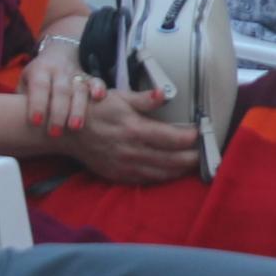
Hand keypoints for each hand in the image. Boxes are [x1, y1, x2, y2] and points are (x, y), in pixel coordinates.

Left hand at [21, 42, 96, 138]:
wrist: (60, 51)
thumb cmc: (38, 77)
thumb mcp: (25, 81)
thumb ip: (21, 99)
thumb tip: (15, 122)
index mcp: (39, 70)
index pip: (39, 86)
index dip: (37, 103)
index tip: (36, 122)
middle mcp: (58, 71)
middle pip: (60, 90)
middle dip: (58, 112)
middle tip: (55, 133)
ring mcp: (75, 73)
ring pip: (79, 89)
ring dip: (78, 108)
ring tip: (75, 127)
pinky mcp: (89, 77)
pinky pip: (96, 80)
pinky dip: (98, 88)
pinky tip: (99, 98)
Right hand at [69, 84, 203, 184]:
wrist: (70, 133)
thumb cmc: (97, 110)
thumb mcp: (119, 97)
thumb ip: (144, 99)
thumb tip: (163, 94)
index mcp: (134, 129)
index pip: (171, 138)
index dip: (190, 137)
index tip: (201, 132)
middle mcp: (131, 151)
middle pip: (171, 160)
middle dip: (192, 157)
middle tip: (205, 153)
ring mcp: (125, 166)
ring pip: (161, 173)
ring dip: (180, 170)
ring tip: (195, 164)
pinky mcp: (118, 175)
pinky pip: (146, 180)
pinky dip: (162, 178)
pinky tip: (172, 172)